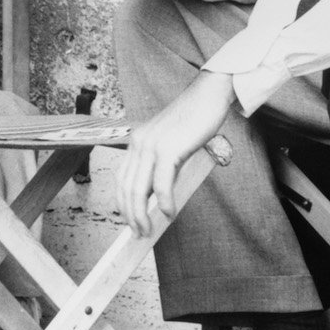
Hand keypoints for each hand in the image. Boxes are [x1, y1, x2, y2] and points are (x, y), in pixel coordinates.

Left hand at [117, 71, 236, 236]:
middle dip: (131, 215)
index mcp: (137, 141)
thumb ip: (162, 164)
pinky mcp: (169, 148)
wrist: (208, 96)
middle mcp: (139, 142)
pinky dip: (164, 202)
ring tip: (149, 230)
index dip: (123, 203)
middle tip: (139, 233)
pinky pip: (161, 183)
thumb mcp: (171, 143)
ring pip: (139, 189)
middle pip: (127, 188)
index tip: (129, 220)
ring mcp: (152, 145)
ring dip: (143, 215)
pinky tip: (169, 212)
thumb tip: (160, 197)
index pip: (121, 178)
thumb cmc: (194, 120)